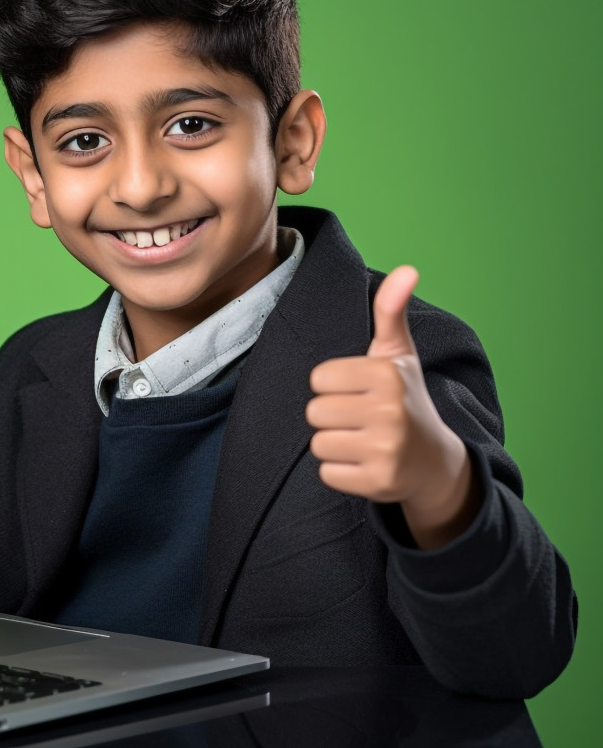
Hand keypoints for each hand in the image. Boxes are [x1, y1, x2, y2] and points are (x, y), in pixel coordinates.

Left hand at [306, 266, 478, 548]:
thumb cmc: (405, 400)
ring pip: (318, 444)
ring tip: (364, 441)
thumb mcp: (398, 355)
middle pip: (314, 412)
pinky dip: (341, 472)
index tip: (360, 393)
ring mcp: (386, 449)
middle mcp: (390, 410)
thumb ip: (390, 311)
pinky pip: (327, 474)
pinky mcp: (378, 482)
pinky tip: (366, 464)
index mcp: (387, 374)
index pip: (319, 379)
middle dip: (332, 417)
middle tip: (361, 420)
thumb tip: (407, 268)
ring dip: (335, 445)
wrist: (434, 462)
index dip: (333, 387)